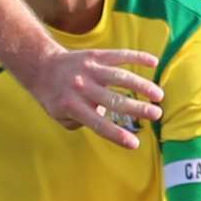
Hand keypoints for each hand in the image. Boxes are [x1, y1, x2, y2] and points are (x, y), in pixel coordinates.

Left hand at [28, 48, 162, 149]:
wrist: (42, 66)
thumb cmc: (54, 96)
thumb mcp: (59, 116)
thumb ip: (81, 123)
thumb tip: (105, 120)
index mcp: (72, 106)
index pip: (98, 124)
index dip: (117, 135)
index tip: (135, 145)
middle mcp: (82, 88)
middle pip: (115, 100)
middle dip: (138, 108)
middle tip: (157, 114)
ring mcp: (90, 70)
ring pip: (120, 77)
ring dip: (142, 85)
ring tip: (158, 95)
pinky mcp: (95, 55)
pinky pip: (119, 55)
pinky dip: (137, 57)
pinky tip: (154, 63)